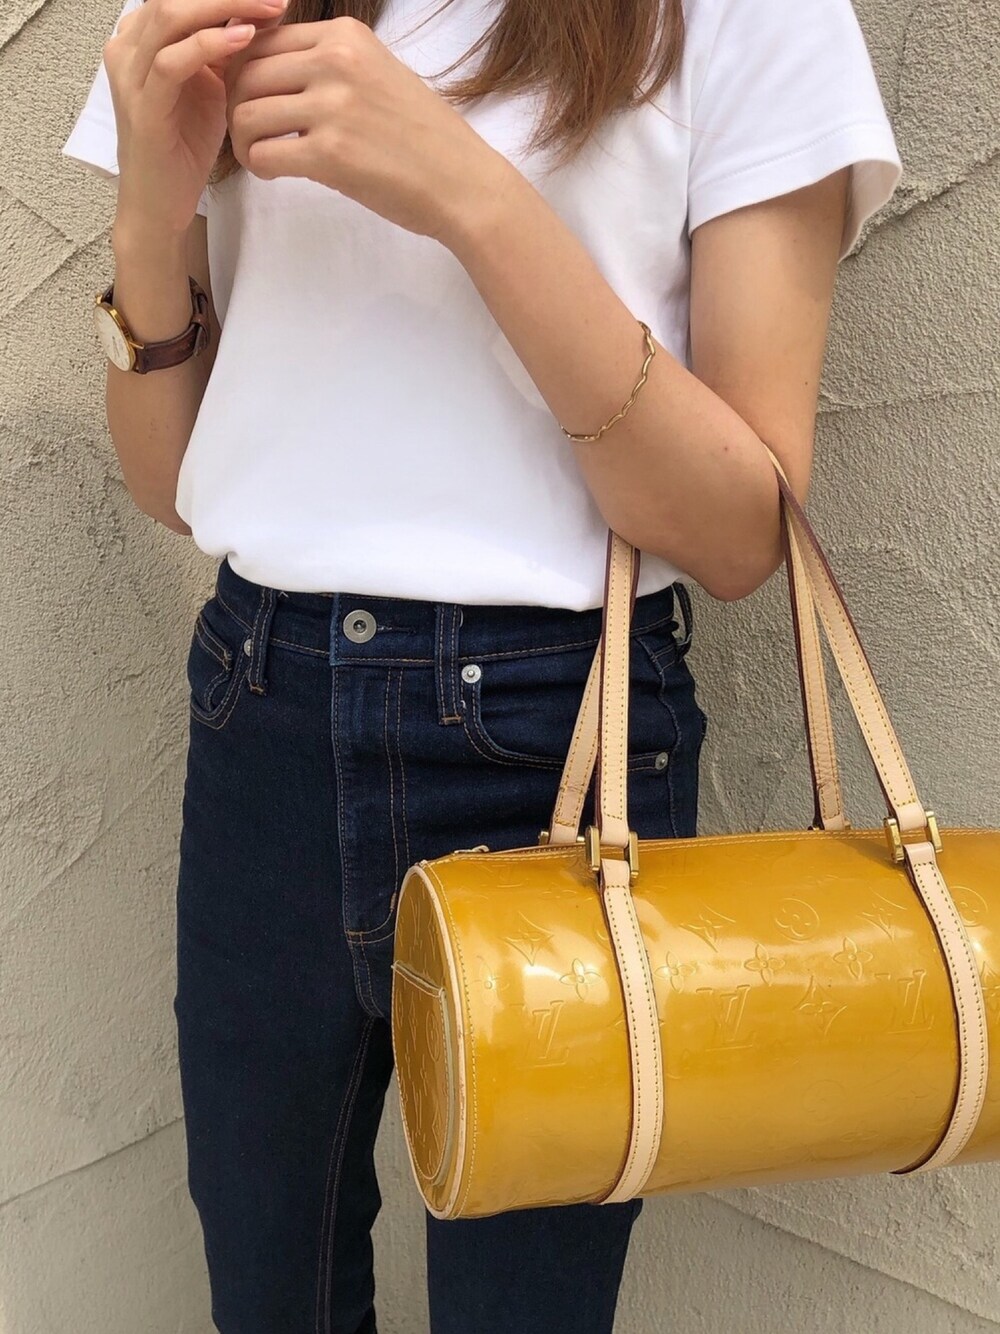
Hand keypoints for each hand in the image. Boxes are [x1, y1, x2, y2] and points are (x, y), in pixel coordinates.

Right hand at [104, 0, 289, 236]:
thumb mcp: (212, 85)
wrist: (162, 202)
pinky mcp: (142, 106)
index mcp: (142, 37)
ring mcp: (130, 75)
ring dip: (224, 8)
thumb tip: (262, 13)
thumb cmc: (186, 144)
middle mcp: (128, 47)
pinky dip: (209, 45)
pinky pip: (172, 62)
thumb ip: (226, 49)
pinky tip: (244, 41)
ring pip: (171, 17)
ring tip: (268, 11)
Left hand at [223, 15, 514, 246]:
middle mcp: (337, 61)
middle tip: (253, 133)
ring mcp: (333, 107)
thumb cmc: (423, 139)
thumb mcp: (379, 74)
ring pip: (246, 113)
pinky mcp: (330, 153)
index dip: (246, 72)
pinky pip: (263, 152)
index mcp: (347, 36)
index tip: (258, 100)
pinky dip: (258, 166)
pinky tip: (273, 172)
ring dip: (243, 139)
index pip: (265, 39)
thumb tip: (275, 69)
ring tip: (260, 156)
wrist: (463, 183)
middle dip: (238, 105)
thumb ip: (331, 64)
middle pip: (247, 73)